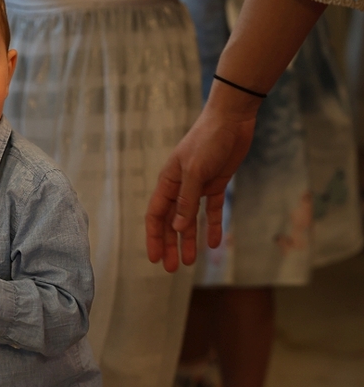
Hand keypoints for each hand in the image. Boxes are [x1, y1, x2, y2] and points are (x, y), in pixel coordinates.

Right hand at [146, 100, 256, 271]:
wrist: (232, 118)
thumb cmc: (208, 139)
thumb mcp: (195, 171)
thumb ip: (186, 201)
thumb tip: (178, 229)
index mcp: (169, 182)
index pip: (156, 215)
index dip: (154, 238)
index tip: (155, 259)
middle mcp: (180, 187)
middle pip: (172, 222)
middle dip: (170, 246)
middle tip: (171, 268)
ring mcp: (198, 186)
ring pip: (190, 220)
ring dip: (189, 241)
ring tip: (190, 262)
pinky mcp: (216, 184)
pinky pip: (212, 210)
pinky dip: (212, 226)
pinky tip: (214, 243)